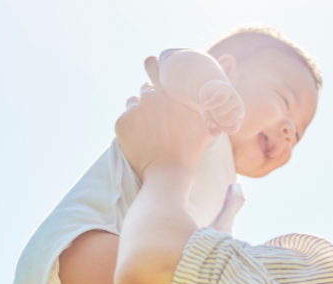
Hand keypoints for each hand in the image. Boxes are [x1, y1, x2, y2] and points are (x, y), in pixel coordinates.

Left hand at [115, 58, 210, 180]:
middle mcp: (149, 97)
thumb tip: (211, 102)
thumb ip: (205, 110)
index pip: (154, 68)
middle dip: (150, 99)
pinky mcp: (121, 123)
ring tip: (149, 130)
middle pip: (145, 89)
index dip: (152, 66)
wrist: (168, 172)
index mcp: (168, 95)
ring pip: (133, 103)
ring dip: (139, 112)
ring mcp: (134, 110)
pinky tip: (141, 139)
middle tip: (158, 118)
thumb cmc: (190, 150)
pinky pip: (124, 119)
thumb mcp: (204, 127)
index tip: (151, 62)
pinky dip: (131, 127)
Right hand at [199, 79, 244, 136]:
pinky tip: (205, 105)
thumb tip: (212, 124)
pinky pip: (219, 99)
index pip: (232, 130)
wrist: (209, 91)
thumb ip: (212, 130)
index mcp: (238, 119)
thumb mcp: (211, 122)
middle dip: (217, 119)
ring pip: (223, 110)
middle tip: (214, 114)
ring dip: (213, 111)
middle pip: (229, 120)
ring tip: (212, 108)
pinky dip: (209, 104)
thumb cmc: (213, 109)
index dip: (221, 128)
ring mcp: (235, 98)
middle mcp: (240, 109)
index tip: (216, 123)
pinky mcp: (227, 89)